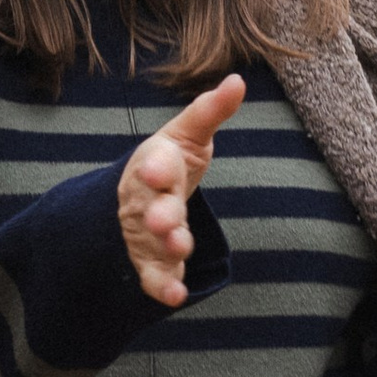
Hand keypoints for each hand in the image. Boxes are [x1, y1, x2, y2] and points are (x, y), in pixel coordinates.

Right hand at [118, 76, 245, 306]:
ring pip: (153, 242)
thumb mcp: (188, 134)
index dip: (155, 169)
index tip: (156, 171)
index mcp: (156, 164)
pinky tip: (176, 297)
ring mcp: (147, 233)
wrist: (138, 197)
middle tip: (167, 223)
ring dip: (166, 247)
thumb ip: (211, 112)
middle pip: (152, 207)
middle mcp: (147, 199)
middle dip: (160, 215)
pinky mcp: (151, 261)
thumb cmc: (169, 161)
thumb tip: (238, 80)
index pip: (154, 164)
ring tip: (181, 250)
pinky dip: (162, 286)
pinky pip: (153, 276)